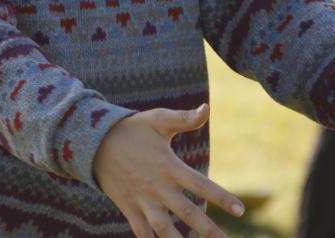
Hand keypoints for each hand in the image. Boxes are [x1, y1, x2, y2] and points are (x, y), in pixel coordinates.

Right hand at [93, 104, 243, 237]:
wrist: (95, 142)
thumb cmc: (132, 130)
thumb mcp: (158, 119)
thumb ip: (184, 118)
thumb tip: (207, 108)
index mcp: (169, 166)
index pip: (201, 185)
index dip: (221, 198)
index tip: (240, 210)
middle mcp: (157, 187)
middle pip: (187, 213)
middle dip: (207, 229)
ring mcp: (142, 200)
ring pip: (163, 229)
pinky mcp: (128, 208)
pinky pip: (142, 232)